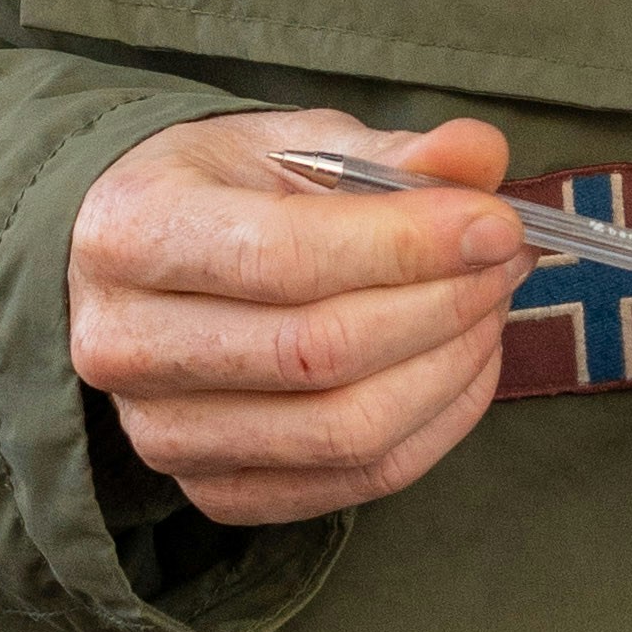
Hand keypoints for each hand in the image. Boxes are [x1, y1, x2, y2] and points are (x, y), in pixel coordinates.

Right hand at [65, 112, 523, 527]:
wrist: (147, 265)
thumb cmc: (229, 190)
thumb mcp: (296, 140)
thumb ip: (391, 152)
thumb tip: (480, 156)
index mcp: (132, 231)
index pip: (283, 257)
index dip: (406, 246)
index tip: (495, 224)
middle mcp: (125, 344)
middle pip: (318, 353)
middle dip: (442, 304)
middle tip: (506, 259)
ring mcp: (162, 434)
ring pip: (344, 430)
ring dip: (449, 368)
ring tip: (491, 305)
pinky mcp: (211, 490)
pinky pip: (352, 481)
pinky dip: (434, 426)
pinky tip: (464, 362)